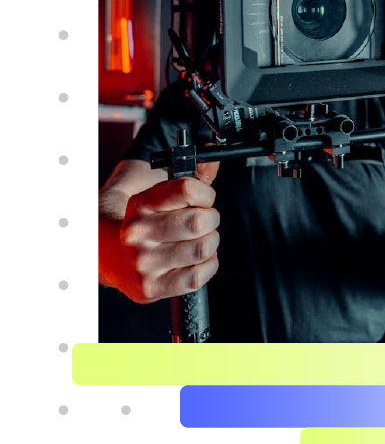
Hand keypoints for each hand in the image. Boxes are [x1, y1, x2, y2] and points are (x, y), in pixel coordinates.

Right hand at [116, 162, 220, 303]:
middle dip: (211, 220)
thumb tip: (215, 156)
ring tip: (198, 240)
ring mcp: (143, 262)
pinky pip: (198, 276)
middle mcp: (137, 233)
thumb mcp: (162, 192)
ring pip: (203, 248)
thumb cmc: (146, 221)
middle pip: (199, 222)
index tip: (204, 199)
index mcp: (140, 204)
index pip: (188, 189)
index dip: (206, 194)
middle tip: (204, 222)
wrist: (110, 255)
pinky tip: (195, 260)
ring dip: (210, 243)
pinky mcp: (151, 287)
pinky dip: (208, 266)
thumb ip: (194, 174)